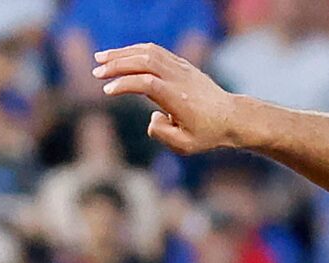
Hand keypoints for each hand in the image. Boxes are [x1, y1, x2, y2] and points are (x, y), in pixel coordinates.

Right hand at [94, 43, 241, 155]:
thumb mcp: (186, 146)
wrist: (231, 117)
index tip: (108, 91)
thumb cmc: (208, 134)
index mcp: (178, 98)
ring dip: (121, 53)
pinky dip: (134, 50)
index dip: (124, 84)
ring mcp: (180, 68)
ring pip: (147, 52)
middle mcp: (178, 79)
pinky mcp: (181, 63)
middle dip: (117, 65)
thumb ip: (162, 134)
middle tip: (97, 72)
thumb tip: (150, 118)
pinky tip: (121, 56)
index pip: (145, 83)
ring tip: (101, 58)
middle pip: (143, 62)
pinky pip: (154, 51)